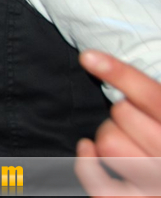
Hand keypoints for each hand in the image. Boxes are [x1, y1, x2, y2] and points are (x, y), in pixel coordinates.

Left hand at [74, 50, 160, 196]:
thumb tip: (107, 65)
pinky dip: (86, 164)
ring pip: (108, 142)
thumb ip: (153, 98)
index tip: (88, 57)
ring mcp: (156, 183)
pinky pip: (99, 183)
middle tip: (134, 120)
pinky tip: (87, 149)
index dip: (120, 73)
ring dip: (107, 135)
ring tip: (125, 139)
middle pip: (122, 113)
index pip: (151, 95)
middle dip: (121, 111)